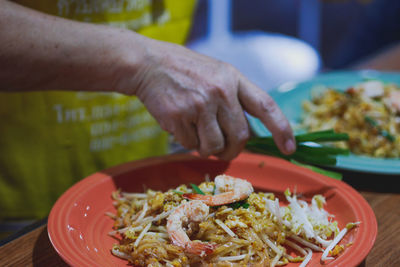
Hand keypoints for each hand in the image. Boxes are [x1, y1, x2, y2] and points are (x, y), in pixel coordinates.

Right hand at [123, 38, 295, 160]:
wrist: (148, 64)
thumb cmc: (186, 71)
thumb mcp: (217, 74)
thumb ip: (235, 99)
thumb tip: (248, 135)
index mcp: (233, 79)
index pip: (265, 106)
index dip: (281, 128)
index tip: (289, 148)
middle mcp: (220, 91)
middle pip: (240, 137)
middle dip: (233, 150)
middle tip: (224, 151)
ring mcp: (198, 104)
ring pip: (214, 146)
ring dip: (207, 148)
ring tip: (197, 134)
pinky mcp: (178, 117)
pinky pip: (190, 144)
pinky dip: (187, 142)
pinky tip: (180, 125)